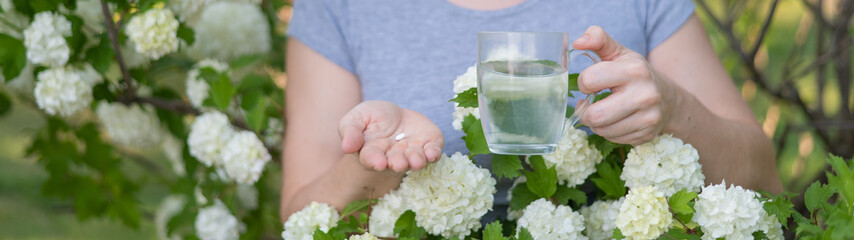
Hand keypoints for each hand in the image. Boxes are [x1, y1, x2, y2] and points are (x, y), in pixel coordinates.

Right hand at [338, 101, 443, 171]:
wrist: (395, 115)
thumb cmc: (372, 119)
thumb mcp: (356, 118)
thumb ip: (350, 131)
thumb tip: (347, 147)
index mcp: (373, 153)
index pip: (372, 159)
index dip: (375, 161)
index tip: (379, 163)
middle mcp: (394, 158)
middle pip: (395, 162)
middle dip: (398, 163)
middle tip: (399, 163)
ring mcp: (412, 153)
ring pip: (415, 160)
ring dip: (416, 160)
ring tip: (415, 160)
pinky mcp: (429, 145)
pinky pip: (433, 152)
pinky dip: (433, 154)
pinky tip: (432, 153)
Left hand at [573, 26, 678, 144]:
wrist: (667, 98)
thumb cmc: (636, 74)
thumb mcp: (619, 53)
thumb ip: (598, 40)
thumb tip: (577, 42)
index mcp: (635, 71)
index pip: (590, 80)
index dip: (584, 83)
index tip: (590, 84)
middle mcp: (645, 95)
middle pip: (595, 115)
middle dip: (584, 111)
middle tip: (587, 105)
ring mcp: (648, 118)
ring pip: (602, 130)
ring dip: (595, 123)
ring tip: (601, 112)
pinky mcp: (647, 135)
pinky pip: (613, 139)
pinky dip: (608, 132)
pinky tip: (614, 121)